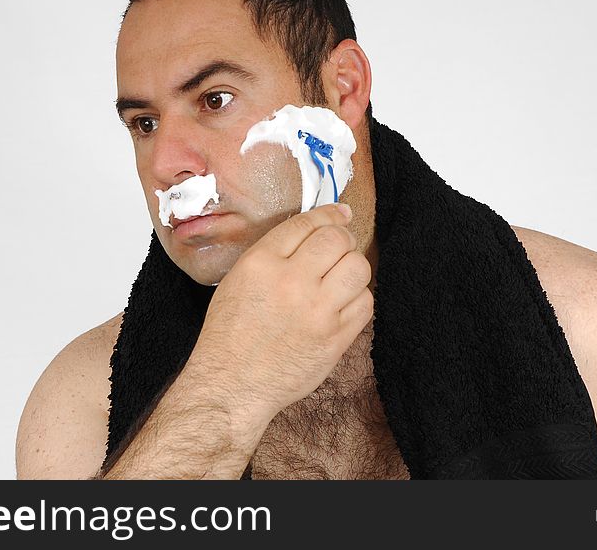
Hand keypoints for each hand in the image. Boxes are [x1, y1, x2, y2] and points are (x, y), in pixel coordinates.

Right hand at [187, 203, 373, 424]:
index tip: (340, 213)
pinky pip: (365, 303)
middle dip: (342, 238)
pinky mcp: (336, 338)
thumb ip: (274, 253)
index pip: (306, 223)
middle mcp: (291, 282)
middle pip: (337, 239)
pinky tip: (343, 302)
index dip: (329, 214)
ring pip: (358, 267)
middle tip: (339, 247)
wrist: (233, 383)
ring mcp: (317, 311)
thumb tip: (316, 227)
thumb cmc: (231, 333)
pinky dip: (358, 297)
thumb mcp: (240, 279)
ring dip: (353, 266)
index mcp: (261, 263)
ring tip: (341, 276)